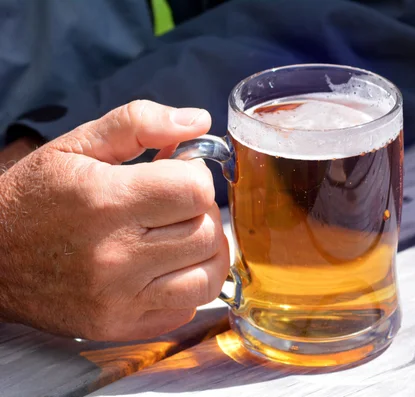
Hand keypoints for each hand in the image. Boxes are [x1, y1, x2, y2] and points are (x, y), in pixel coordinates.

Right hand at [0, 100, 229, 340]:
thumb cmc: (34, 199)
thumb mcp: (76, 145)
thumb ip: (140, 123)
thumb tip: (199, 120)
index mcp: (106, 201)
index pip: (195, 190)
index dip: (197, 177)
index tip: (180, 176)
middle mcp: (116, 256)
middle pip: (207, 233)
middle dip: (203, 211)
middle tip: (179, 205)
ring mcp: (120, 299)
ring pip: (207, 277)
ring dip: (206, 252)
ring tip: (182, 236)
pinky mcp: (120, 326)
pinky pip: (188, 310)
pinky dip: (189, 286)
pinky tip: (168, 268)